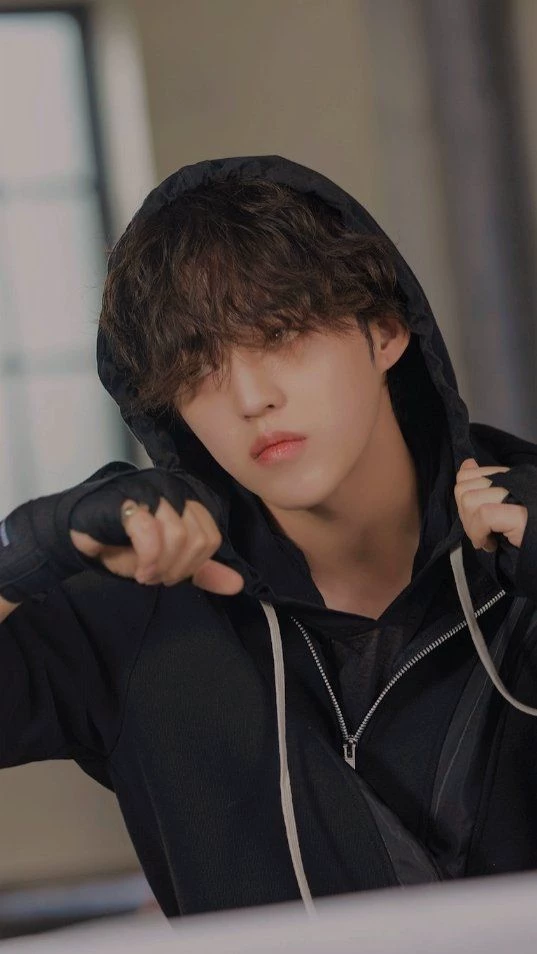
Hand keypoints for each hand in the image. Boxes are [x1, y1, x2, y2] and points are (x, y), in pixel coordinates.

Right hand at [70, 496, 244, 595]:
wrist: (79, 535)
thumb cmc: (122, 545)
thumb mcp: (168, 561)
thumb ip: (201, 570)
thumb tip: (236, 584)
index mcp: (187, 501)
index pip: (211, 537)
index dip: (193, 565)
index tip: (169, 574)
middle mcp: (173, 491)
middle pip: (198, 539)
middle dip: (178, 569)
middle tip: (155, 575)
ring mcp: (151, 492)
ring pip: (179, 536)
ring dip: (161, 566)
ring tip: (144, 573)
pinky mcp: (128, 500)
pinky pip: (151, 533)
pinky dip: (148, 560)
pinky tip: (138, 570)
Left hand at [455, 458, 527, 551]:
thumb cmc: (528, 535)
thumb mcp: (499, 510)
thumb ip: (481, 490)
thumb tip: (468, 464)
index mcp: (510, 477)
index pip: (467, 475)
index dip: (462, 499)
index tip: (474, 519)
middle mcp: (515, 480)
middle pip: (464, 488)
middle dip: (464, 516)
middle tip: (480, 533)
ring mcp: (520, 494)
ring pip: (470, 500)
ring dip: (471, 527)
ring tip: (486, 539)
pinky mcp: (521, 514)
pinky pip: (483, 515)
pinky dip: (478, 533)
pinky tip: (489, 544)